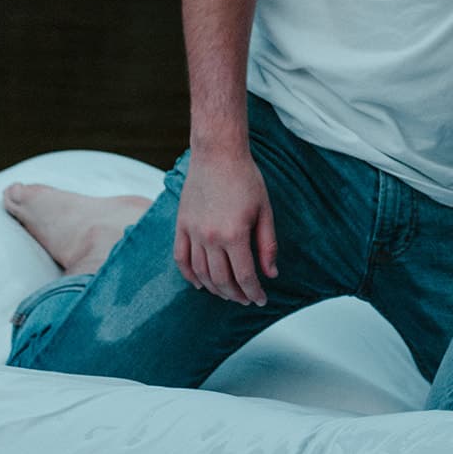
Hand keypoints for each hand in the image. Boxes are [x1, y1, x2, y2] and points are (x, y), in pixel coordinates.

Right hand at [174, 151, 278, 306]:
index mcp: (234, 234)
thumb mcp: (265, 211)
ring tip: (228, 293)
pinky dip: (189, 276)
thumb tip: (271, 273)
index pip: (245, 276)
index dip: (254, 292)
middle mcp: (210, 238)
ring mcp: (192, 232)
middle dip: (236, 294)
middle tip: (246, 299)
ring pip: (201, 274)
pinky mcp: (181, 225)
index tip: (261, 299)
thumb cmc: (246, 179)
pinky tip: (200, 284)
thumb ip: (267, 245)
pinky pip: (181, 259)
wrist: (218, 154)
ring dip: (215, 289)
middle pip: (222, 280)